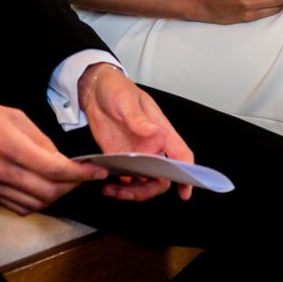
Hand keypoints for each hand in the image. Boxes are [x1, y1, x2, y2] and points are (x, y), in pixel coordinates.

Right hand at [0, 95, 105, 215]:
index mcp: (11, 146)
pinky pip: (20, 207)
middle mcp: (3, 171)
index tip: (96, 172)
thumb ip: (40, 139)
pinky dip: (38, 202)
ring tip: (65, 182)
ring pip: (37, 203)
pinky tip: (43, 189)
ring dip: (57, 196)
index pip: (54, 169)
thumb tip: (60, 158)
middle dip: (73, 186)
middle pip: (50, 191)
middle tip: (82, 175)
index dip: (81, 174)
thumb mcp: (13, 115)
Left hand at [79, 65, 195, 201]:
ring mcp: (136, 154)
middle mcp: (152, 146)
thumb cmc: (116, 89)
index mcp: (161, 131)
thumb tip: (152, 130)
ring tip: (114, 191)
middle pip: (162, 177)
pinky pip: (126, 180)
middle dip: (150, 190)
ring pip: (144, 182)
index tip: (185, 191)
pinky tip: (108, 186)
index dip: (187, 174)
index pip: (181, 155)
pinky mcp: (120, 158)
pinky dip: (119, 188)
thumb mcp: (126, 100)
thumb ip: (137, 117)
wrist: (95, 90)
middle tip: (131, 192)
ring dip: (133, 192)